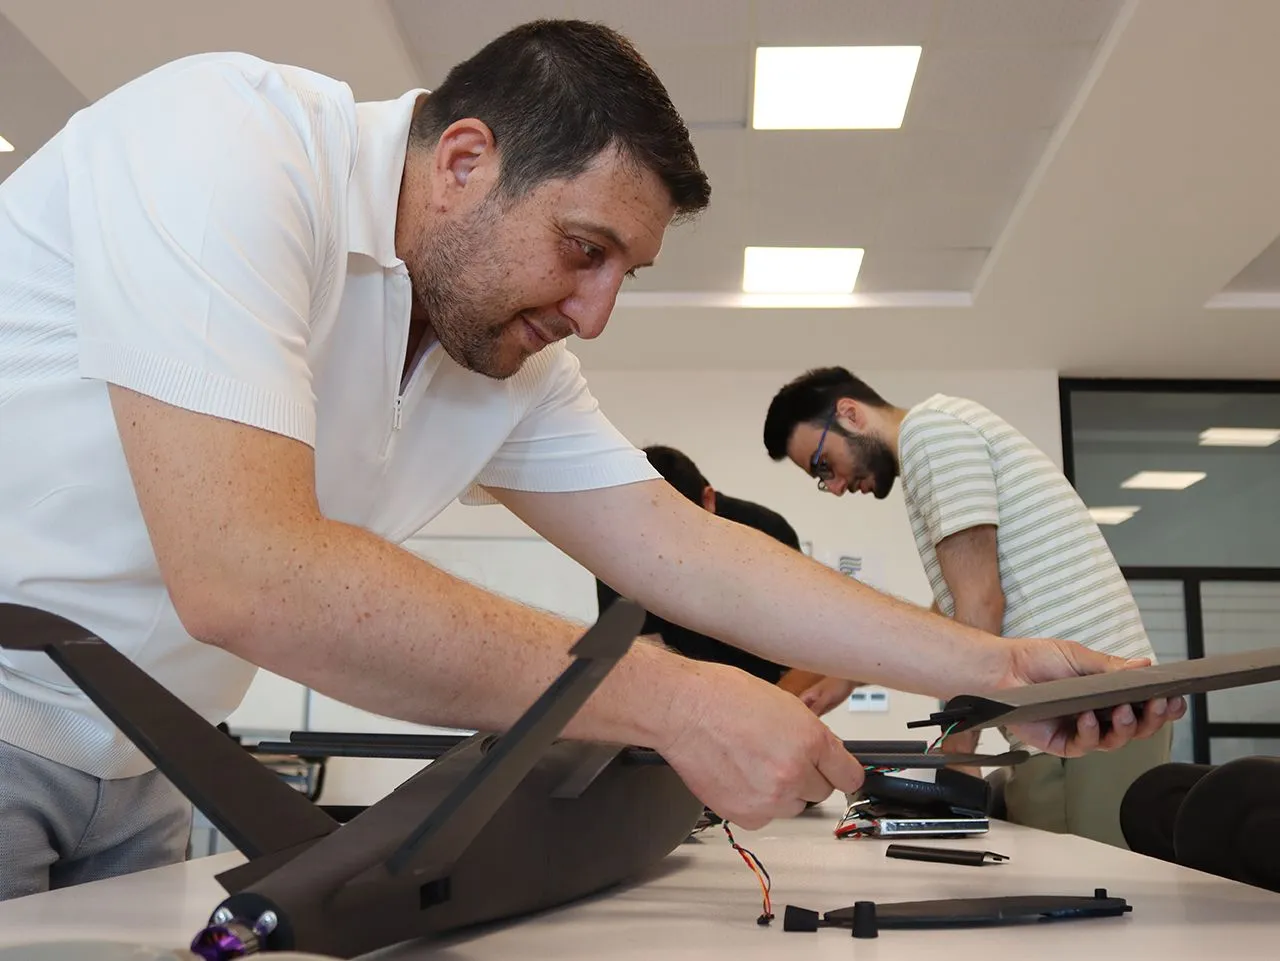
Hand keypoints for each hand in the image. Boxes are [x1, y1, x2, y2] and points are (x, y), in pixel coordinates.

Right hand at [659, 663, 864, 828]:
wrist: (682, 710)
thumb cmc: (723, 697)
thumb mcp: (784, 703)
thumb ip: (810, 734)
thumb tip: (824, 755)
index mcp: (810, 741)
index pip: (849, 776)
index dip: (841, 771)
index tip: (836, 773)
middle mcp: (794, 773)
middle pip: (820, 792)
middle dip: (806, 777)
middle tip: (779, 756)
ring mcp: (770, 798)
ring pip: (793, 806)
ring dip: (781, 792)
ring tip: (754, 764)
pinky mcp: (745, 814)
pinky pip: (764, 816)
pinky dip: (756, 802)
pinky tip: (740, 776)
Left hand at [997, 638, 1185, 756]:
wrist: (1001, 669)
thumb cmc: (1035, 659)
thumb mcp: (1077, 656)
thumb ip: (1110, 667)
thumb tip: (1145, 667)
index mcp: (1107, 693)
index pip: (1143, 704)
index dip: (1163, 706)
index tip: (1176, 699)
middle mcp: (1099, 714)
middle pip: (1138, 727)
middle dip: (1153, 718)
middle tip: (1157, 704)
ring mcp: (1082, 730)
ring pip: (1117, 740)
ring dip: (1126, 727)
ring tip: (1122, 710)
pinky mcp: (1063, 743)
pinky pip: (1086, 745)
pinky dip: (1091, 732)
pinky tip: (1088, 718)